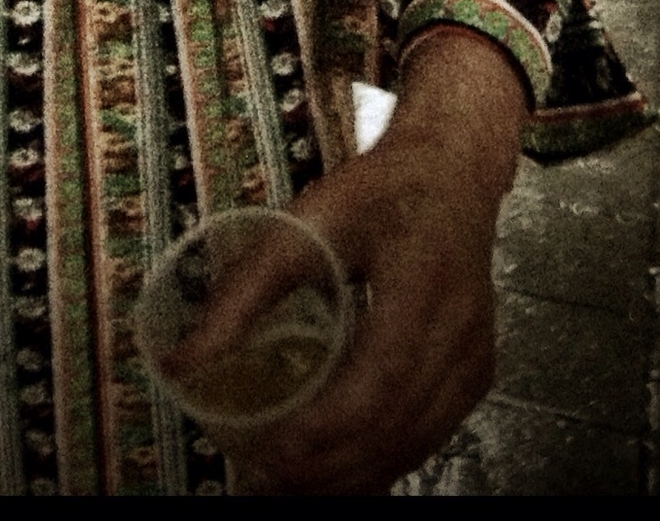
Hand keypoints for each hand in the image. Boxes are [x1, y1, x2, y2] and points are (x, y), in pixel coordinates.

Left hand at [209, 30, 525, 494]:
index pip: (379, 378)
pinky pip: (428, 437)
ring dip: (351, 477)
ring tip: (287, 486)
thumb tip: (184, 360)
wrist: (452, 173)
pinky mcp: (475, 376)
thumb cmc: (383, 191)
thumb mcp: (306, 219)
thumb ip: (246, 290)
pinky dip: (379, 462)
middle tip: (262, 483)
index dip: (326, 428)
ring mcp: (474, 359)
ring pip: (414, 444)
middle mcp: (460, 330)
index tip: (270, 453)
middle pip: (395, 426)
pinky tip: (336, 471)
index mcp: (422, 281)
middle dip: (327, 468)